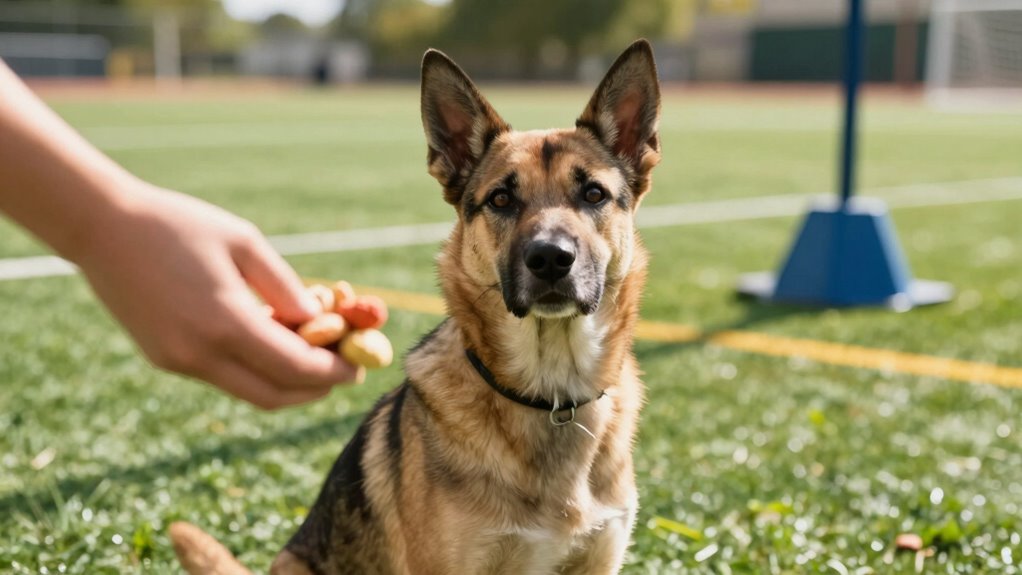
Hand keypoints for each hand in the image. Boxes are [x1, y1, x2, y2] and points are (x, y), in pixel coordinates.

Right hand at [73, 183, 358, 408]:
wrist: (101, 227)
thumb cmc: (179, 225)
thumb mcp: (245, 244)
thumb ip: (285, 287)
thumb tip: (320, 321)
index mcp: (225, 323)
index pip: (296, 368)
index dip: (334, 371)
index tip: (358, 362)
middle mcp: (200, 354)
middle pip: (276, 395)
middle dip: (316, 389)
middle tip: (343, 370)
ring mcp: (179, 362)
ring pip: (250, 391)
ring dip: (288, 382)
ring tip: (314, 352)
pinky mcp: (165, 359)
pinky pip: (224, 377)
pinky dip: (256, 369)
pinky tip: (271, 340)